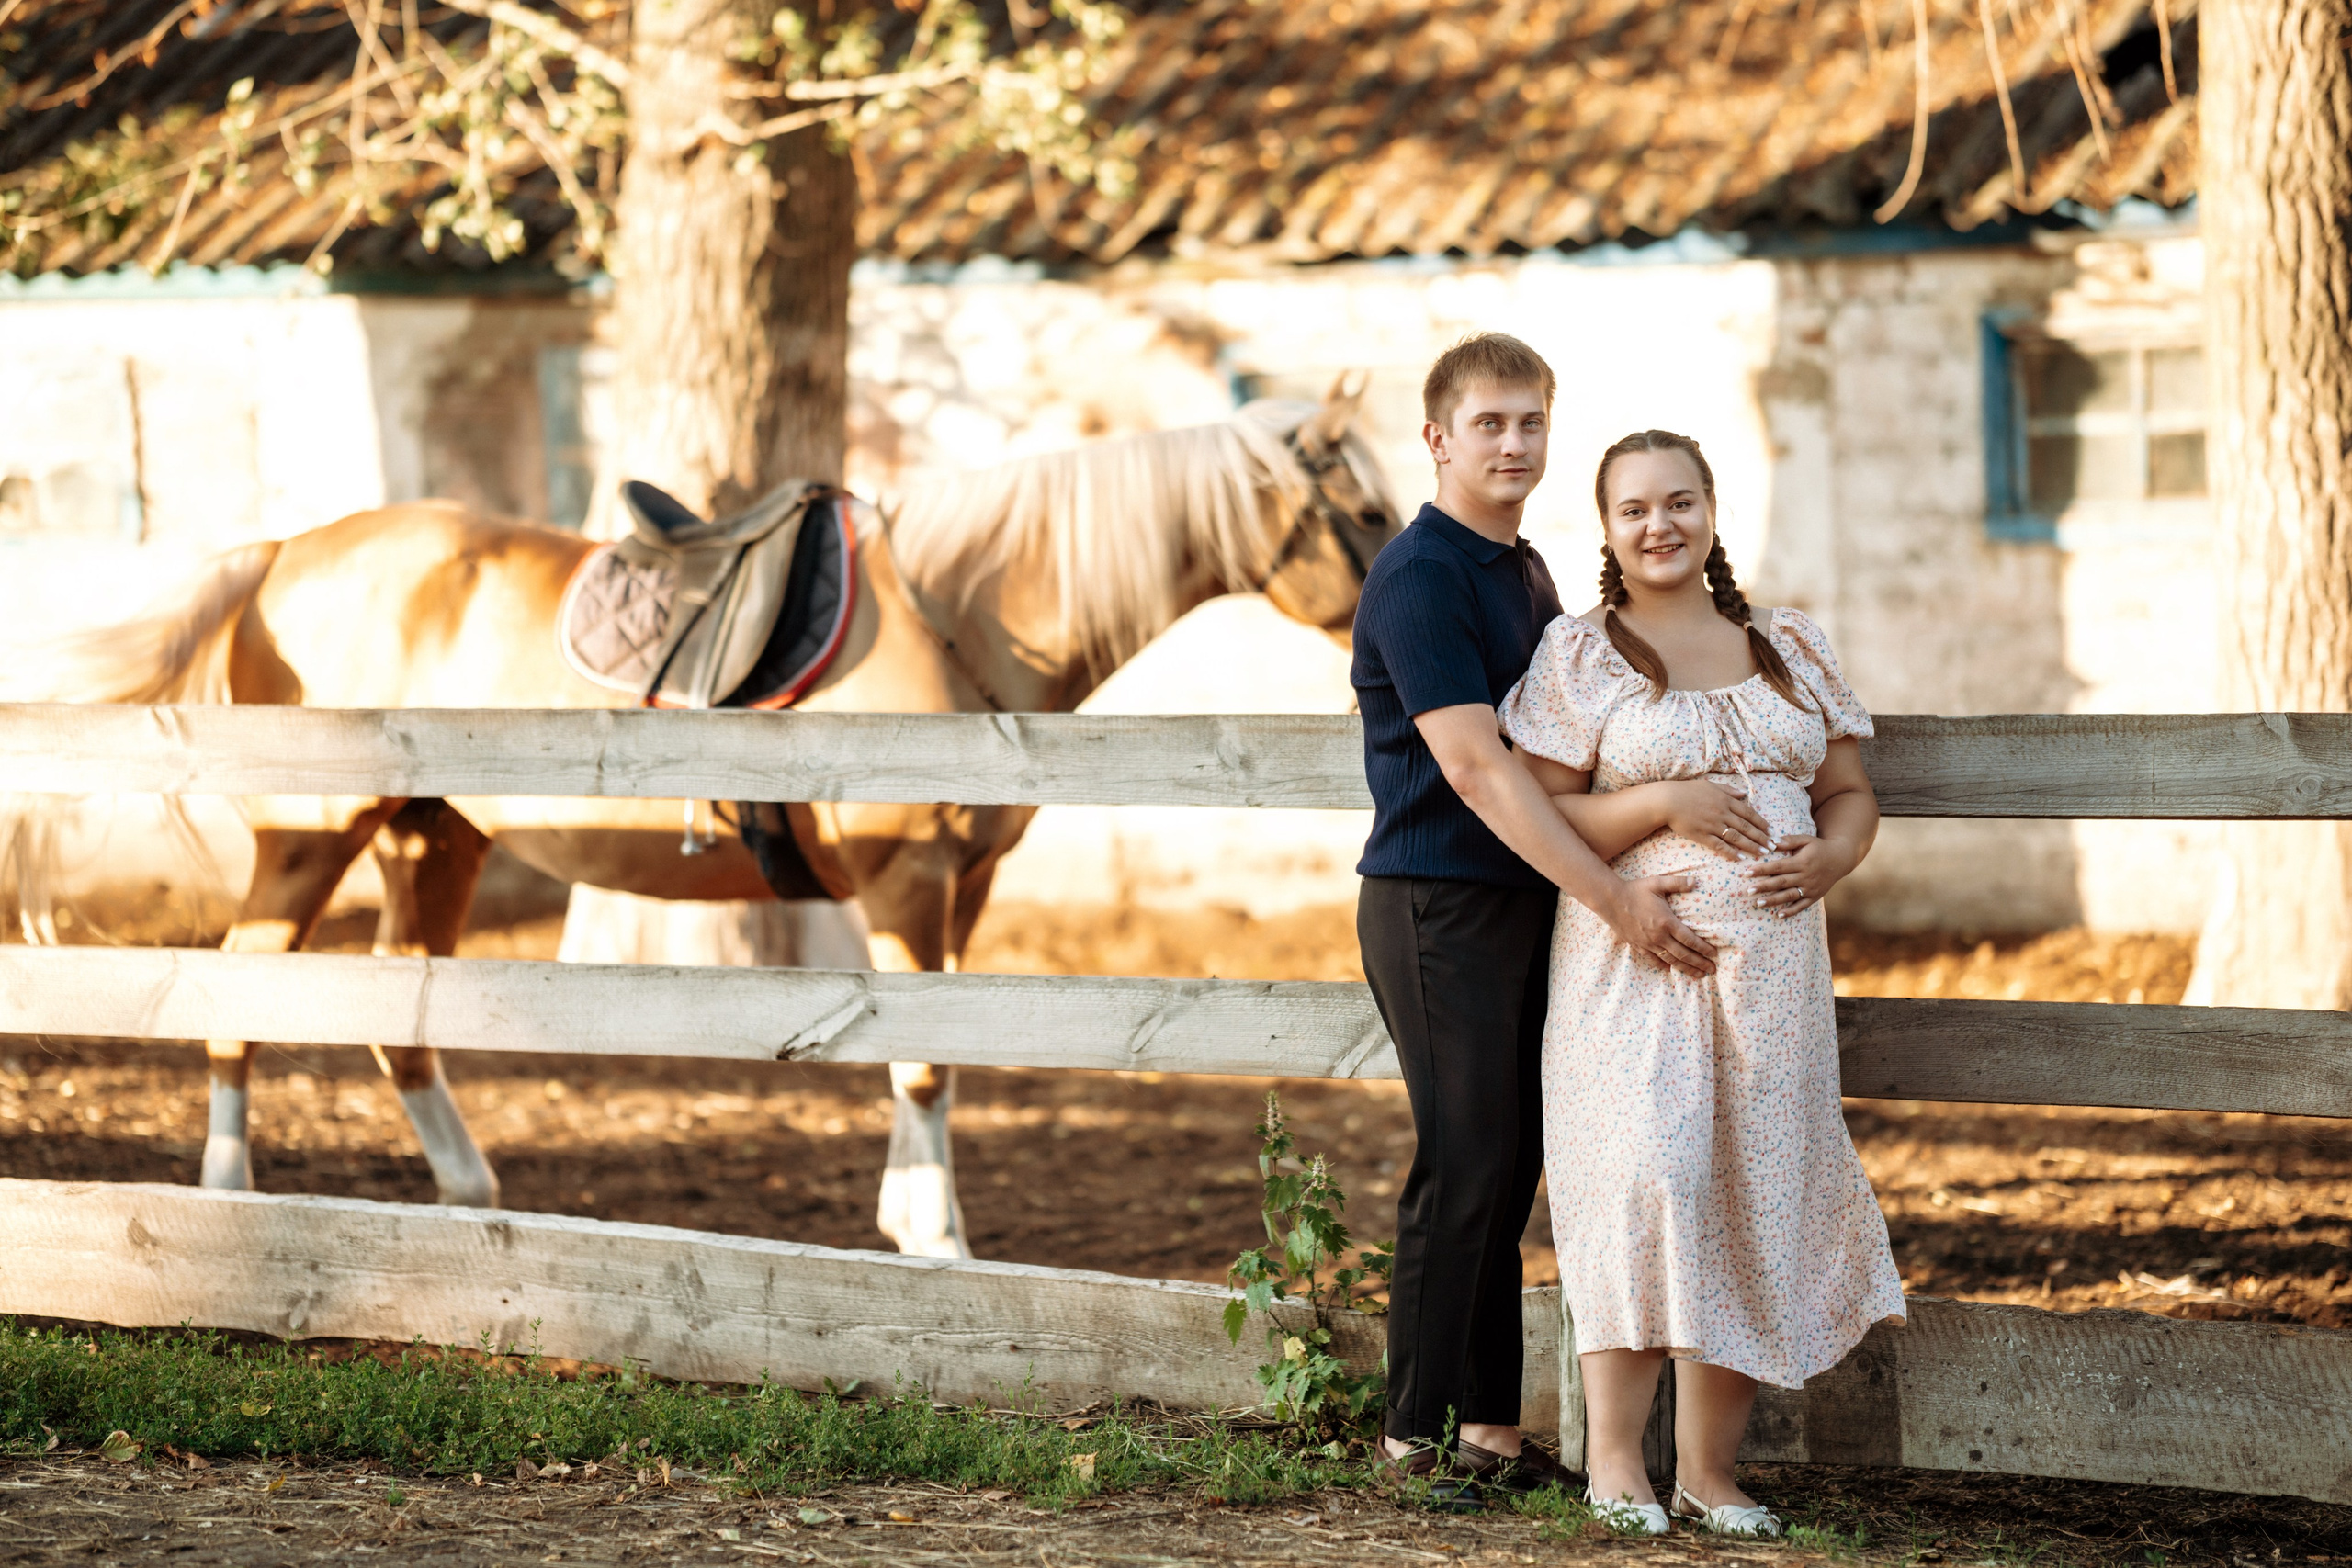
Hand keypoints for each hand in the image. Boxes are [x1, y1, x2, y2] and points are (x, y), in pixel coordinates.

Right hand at [1603, 873, 1715, 975]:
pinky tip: (1670, 969)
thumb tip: (1695, 881)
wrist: (1609, 900)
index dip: (1704, 948)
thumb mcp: (1657, 883)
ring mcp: (1647, 943)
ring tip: (1698, 975)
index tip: (1714, 954)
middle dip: (1699, 963)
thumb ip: (1677, 883)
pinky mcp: (1637, 945)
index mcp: (1666, 922)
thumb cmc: (1634, 890)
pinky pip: (1653, 960)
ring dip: (1686, 969)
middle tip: (1712, 969)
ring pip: (1670, 960)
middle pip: (1683, 954)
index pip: (1690, 940)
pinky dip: (1663, 965)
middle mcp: (1658, 936)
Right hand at [1658, 780, 1774, 859]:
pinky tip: (1740, 858)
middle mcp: (1722, 813)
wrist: (1667, 800)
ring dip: (1751, 846)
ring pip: (1737, 838)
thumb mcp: (1710, 785)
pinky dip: (1731, 852)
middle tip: (1774, 846)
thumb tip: (1744, 793)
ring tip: (1763, 853)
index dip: (1762, 823)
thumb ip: (1728, 790)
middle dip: (1762, 838)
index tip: (1772, 831)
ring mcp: (1713, 825)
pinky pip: (1719, 846)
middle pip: (1746, 827)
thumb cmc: (1687, 791)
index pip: (1749, 813)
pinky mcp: (1702, 835)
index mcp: (1725, 800)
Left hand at [1745, 833, 1854, 915]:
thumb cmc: (1818, 847)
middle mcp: (1806, 876)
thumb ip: (1789, 840)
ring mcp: (1810, 888)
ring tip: (1757, 903)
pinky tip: (1778, 915)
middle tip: (1747, 891)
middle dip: (1764, 887)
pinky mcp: (1814, 897)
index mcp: (1802, 862)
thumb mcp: (1805, 839)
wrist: (1840, 859)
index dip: (1762, 870)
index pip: (1778, 867)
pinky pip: (1801, 906)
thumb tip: (1770, 841)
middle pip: (1781, 882)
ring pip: (1789, 896)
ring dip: (1773, 900)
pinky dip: (1791, 911)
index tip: (1747, 872)